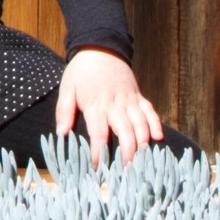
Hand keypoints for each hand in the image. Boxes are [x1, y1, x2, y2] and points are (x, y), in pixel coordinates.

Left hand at [54, 48, 166, 162]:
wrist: (99, 46)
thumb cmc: (81, 71)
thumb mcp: (67, 88)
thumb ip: (64, 111)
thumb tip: (62, 134)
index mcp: (96, 105)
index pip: (98, 134)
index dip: (99, 153)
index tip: (97, 169)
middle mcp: (115, 105)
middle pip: (126, 133)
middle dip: (127, 154)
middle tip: (126, 172)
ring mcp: (129, 100)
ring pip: (141, 125)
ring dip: (143, 144)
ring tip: (142, 162)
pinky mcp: (139, 96)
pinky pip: (151, 111)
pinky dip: (156, 124)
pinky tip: (158, 138)